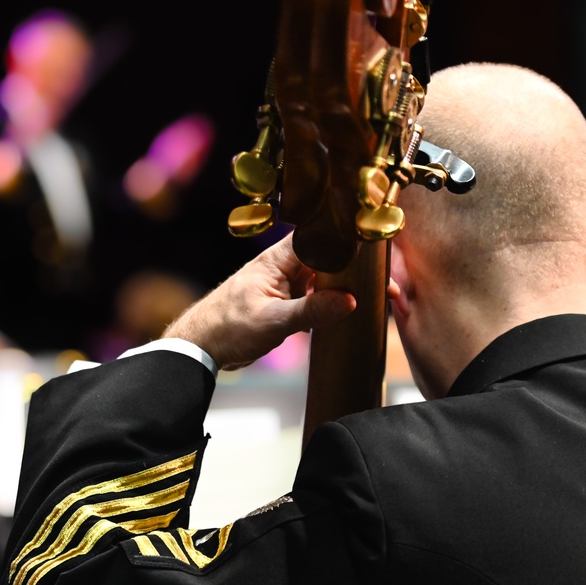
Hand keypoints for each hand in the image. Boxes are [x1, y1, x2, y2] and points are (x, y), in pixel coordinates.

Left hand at [162, 231, 357, 370]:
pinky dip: (328, 305)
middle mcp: (281, 268)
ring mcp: (283, 285)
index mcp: (276, 260)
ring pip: (322, 279)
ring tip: (375, 298)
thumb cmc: (227, 328)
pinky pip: (313, 297)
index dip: (346, 242)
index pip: (318, 237)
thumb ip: (311, 310)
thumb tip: (349, 301)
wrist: (200, 347)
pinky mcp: (283, 303)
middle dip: (352, 270)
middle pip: (326, 258)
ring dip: (343, 289)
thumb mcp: (273, 321)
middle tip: (384, 287)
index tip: (375, 254)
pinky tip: (345, 315)